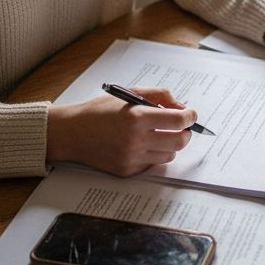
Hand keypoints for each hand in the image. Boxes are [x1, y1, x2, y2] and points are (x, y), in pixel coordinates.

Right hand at [46, 87, 196, 176]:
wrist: (72, 132)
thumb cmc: (100, 110)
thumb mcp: (129, 93)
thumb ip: (159, 96)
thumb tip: (182, 107)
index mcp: (137, 117)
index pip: (178, 120)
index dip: (190, 116)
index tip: (191, 114)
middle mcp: (136, 140)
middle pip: (179, 141)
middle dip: (186, 133)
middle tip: (182, 127)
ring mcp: (131, 158)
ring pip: (169, 155)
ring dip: (171, 144)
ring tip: (160, 134)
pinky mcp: (127, 170)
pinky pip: (153, 163)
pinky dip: (154, 154)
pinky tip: (142, 144)